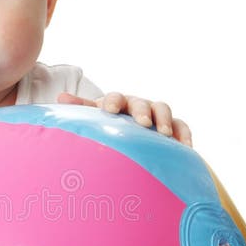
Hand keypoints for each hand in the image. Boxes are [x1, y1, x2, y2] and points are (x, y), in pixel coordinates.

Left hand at [57, 92, 192, 146]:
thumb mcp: (94, 120)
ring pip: (164, 110)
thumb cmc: (108, 128)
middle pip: (143, 102)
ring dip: (165, 121)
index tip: (110, 110)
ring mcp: (157, 115)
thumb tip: (60, 98)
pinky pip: (182, 127)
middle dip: (143, 111)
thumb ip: (80, 111)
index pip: (115, 97)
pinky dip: (184, 135)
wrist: (129, 135)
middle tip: (143, 123)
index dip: (113, 101)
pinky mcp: (174, 128)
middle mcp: (138, 106)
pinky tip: (185, 147)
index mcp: (117, 103)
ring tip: (164, 135)